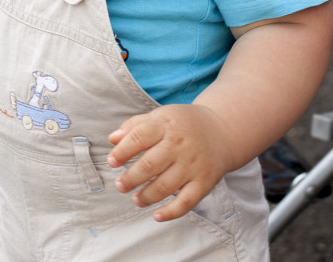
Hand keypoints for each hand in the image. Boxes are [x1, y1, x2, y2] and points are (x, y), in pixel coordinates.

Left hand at [107, 104, 233, 221]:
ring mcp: (192, 164)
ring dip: (146, 196)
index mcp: (165, 124)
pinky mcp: (204, 182)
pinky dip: (171, 212)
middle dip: (131, 178)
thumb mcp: (159, 116)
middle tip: (120, 185)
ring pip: (165, 186)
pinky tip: (157, 215)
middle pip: (150, 164)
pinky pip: (187, 202)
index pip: (139, 137)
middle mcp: (179, 144)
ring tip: (135, 199)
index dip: (122, 151)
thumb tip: (112, 139)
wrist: (221, 131)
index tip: (112, 162)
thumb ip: (134, 126)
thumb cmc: (182, 124)